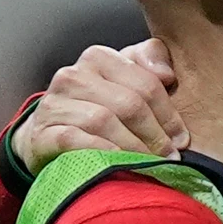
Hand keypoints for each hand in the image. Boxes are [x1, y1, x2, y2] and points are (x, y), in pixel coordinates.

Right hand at [11, 39, 187, 175]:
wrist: (48, 135)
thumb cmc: (97, 107)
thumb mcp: (125, 79)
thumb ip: (150, 62)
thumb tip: (167, 74)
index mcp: (99, 58)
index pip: (145, 83)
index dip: (169, 114)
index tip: (181, 139)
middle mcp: (73, 76)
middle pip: (128, 103)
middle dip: (155, 134)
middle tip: (170, 156)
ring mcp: (54, 104)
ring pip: (104, 121)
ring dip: (134, 147)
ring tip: (151, 164)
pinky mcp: (41, 133)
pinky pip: (76, 140)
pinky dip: (102, 151)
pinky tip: (119, 162)